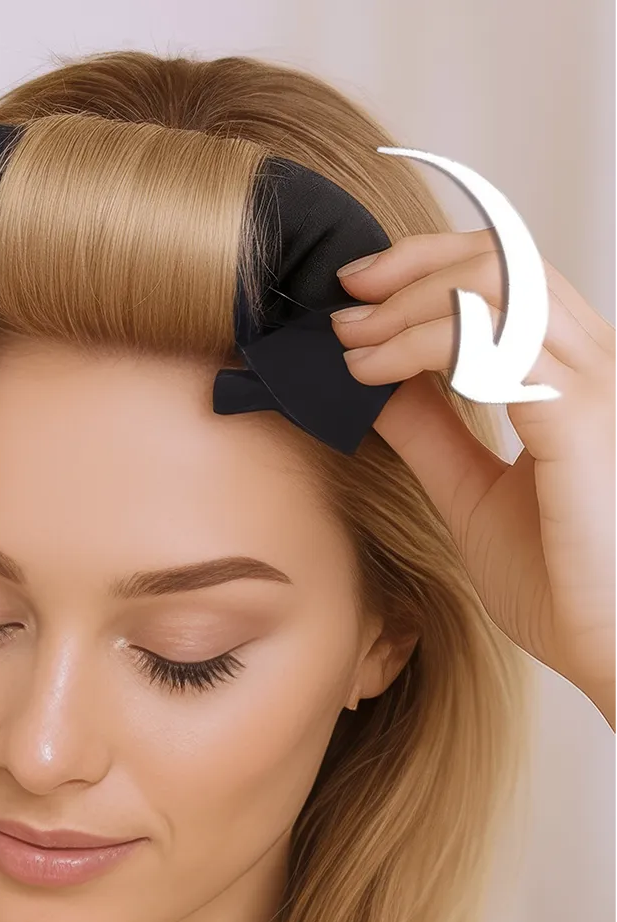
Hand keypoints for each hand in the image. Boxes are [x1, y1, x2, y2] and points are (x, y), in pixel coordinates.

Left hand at [332, 229, 616, 727]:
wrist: (611, 650)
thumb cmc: (560, 581)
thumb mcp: (470, 491)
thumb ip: (430, 432)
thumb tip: (375, 382)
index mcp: (572, 376)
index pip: (508, 273)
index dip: (427, 263)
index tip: (357, 291)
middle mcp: (593, 365)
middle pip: (504, 258)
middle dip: (409, 267)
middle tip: (344, 304)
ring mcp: (596, 387)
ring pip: (498, 285)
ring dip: (406, 304)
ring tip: (350, 342)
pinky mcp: (585, 420)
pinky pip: (500, 344)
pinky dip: (423, 343)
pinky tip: (373, 371)